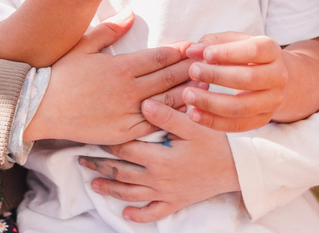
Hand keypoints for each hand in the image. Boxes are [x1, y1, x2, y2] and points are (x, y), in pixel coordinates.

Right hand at [26, 12, 190, 144]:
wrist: (40, 108)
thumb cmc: (60, 74)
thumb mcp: (83, 45)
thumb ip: (109, 30)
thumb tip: (131, 14)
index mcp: (120, 67)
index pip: (159, 58)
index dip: (179, 52)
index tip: (193, 46)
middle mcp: (128, 91)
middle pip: (168, 79)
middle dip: (190, 70)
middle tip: (207, 64)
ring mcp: (126, 114)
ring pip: (166, 103)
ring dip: (187, 93)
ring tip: (204, 86)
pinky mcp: (123, 133)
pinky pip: (153, 125)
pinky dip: (170, 117)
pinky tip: (183, 112)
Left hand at [80, 99, 239, 222]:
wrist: (237, 169)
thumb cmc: (216, 143)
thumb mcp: (193, 125)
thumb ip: (167, 114)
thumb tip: (144, 102)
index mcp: (159, 158)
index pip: (125, 150)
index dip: (107, 142)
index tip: (93, 134)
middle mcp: (158, 179)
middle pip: (122, 173)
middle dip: (100, 166)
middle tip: (81, 159)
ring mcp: (166, 193)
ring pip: (132, 194)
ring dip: (111, 189)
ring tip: (94, 184)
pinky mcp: (177, 202)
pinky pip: (154, 213)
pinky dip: (139, 215)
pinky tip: (127, 214)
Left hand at [179, 32, 287, 130]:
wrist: (270, 77)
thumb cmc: (244, 54)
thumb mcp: (232, 41)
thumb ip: (212, 42)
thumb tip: (192, 51)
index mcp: (272, 51)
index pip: (253, 51)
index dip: (229, 53)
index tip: (205, 54)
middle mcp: (278, 76)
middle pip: (248, 79)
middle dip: (217, 76)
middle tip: (192, 71)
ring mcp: (273, 101)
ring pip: (242, 106)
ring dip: (211, 102)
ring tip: (188, 94)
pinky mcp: (262, 120)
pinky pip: (237, 125)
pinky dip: (213, 121)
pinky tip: (194, 114)